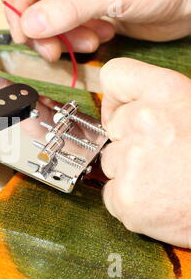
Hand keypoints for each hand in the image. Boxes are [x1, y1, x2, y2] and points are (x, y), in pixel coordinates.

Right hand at [5, 0, 190, 61]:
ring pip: (49, 23)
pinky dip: (78, 41)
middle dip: (44, 33)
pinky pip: (67, 32)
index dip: (19, 11)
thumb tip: (32, 23)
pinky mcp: (87, 14)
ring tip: (92, 41)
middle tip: (54, 50)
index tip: (25, 35)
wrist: (189, 2)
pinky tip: (101, 37)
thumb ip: (70, 7)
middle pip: (33, 8)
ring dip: (65, 40)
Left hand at [100, 57, 190, 247]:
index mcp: (167, 92)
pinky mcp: (125, 196)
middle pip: (112, 127)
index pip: (115, 75)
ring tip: (168, 183)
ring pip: (111, 163)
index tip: (122, 112)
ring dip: (131, 173)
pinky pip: (111, 195)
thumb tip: (133, 107)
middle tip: (164, 158)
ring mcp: (132, 160)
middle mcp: (144, 120)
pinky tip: (160, 203)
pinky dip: (129, 202)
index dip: (117, 97)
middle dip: (131, 142)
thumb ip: (165, 105)